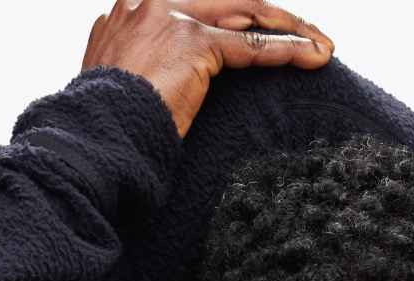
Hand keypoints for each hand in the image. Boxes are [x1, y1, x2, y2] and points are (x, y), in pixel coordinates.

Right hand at [81, 0, 334, 138]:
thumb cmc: (103, 126)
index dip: (239, 14)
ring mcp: (171, 15)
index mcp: (132, 5)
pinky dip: (288, 51)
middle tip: (309, 35)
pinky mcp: (192, 42)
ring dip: (291, 29)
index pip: (203, 0)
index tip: (263, 30)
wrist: (91, 135)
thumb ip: (139, 59)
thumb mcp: (117, 80)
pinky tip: (313, 57)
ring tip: (322, 47)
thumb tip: (158, 69)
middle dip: (274, 16)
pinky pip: (252, 45)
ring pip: (247, 13)